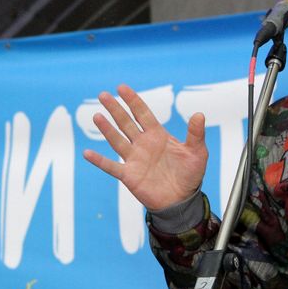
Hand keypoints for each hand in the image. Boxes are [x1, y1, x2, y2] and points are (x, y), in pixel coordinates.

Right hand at [82, 84, 208, 210]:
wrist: (182, 200)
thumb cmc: (190, 175)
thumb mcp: (197, 153)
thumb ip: (196, 134)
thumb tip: (200, 114)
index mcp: (158, 136)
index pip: (143, 114)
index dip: (133, 101)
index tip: (121, 88)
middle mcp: (143, 144)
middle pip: (126, 123)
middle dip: (115, 109)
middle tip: (103, 95)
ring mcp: (134, 159)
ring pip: (116, 140)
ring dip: (106, 129)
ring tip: (97, 116)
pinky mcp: (129, 175)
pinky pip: (111, 166)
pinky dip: (99, 161)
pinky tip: (87, 153)